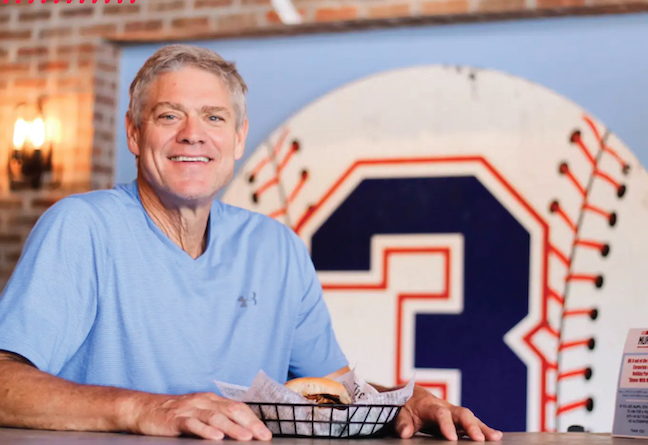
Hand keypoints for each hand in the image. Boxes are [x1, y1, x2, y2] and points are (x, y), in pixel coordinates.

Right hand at [130, 392, 271, 440]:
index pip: (237, 407)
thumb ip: (216, 418)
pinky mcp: (176, 419)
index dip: (253, 419)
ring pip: (215, 417)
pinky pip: (193, 424)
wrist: (144, 408)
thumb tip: (239, 430)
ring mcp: (190, 409)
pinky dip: (206, 430)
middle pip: (231, 410)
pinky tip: (216, 437)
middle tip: (262, 436)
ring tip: (245, 437)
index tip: (265, 432)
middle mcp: (203, 402)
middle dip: (249, 424)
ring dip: (232, 427)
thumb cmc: (173, 413)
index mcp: (211, 400)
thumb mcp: (198, 412)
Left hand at [395, 385, 502, 440]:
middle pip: (461, 413)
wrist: (411, 396)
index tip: (451, 438)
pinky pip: (473, 423)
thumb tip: (405, 432)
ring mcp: (454, 412)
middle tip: (479, 438)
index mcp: (430, 405)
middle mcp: (445, 406)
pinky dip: (484, 429)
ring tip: (495, 437)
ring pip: (470, 418)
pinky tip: (496, 436)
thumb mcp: (401, 414)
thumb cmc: (407, 406)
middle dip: (471, 426)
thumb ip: (402, 423)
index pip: (440, 414)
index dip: (446, 425)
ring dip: (483, 428)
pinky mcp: (458, 419)